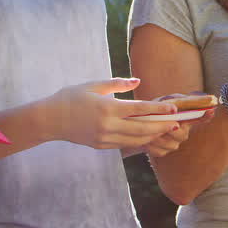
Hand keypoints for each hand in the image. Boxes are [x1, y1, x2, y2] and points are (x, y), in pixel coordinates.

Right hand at [50, 78, 181, 150]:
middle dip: (161, 127)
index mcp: (107, 108)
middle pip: (142, 128)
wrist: (50, 120)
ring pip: (135, 140)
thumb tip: (138, 81)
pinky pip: (125, 144)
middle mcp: (108, 125)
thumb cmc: (70, 97)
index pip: (139, 109)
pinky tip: (148, 137)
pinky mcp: (101, 145)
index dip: (158, 110)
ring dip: (153, 136)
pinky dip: (139, 141)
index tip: (173, 109)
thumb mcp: (94, 85)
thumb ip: (118, 83)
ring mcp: (104, 138)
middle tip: (177, 124)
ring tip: (166, 131)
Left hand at [140, 93, 216, 157]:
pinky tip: (145, 139)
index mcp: (186, 119)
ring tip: (147, 129)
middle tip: (156, 122)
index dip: (206, 116)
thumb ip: (175, 102)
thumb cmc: (156, 108)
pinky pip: (159, 151)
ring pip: (169, 144)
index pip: (200, 118)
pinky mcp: (163, 151)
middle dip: (167, 129)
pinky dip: (151, 146)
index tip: (211, 111)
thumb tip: (194, 97)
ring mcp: (174, 144)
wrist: (140, 121)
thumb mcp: (165, 101)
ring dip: (157, 137)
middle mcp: (183, 132)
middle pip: (180, 134)